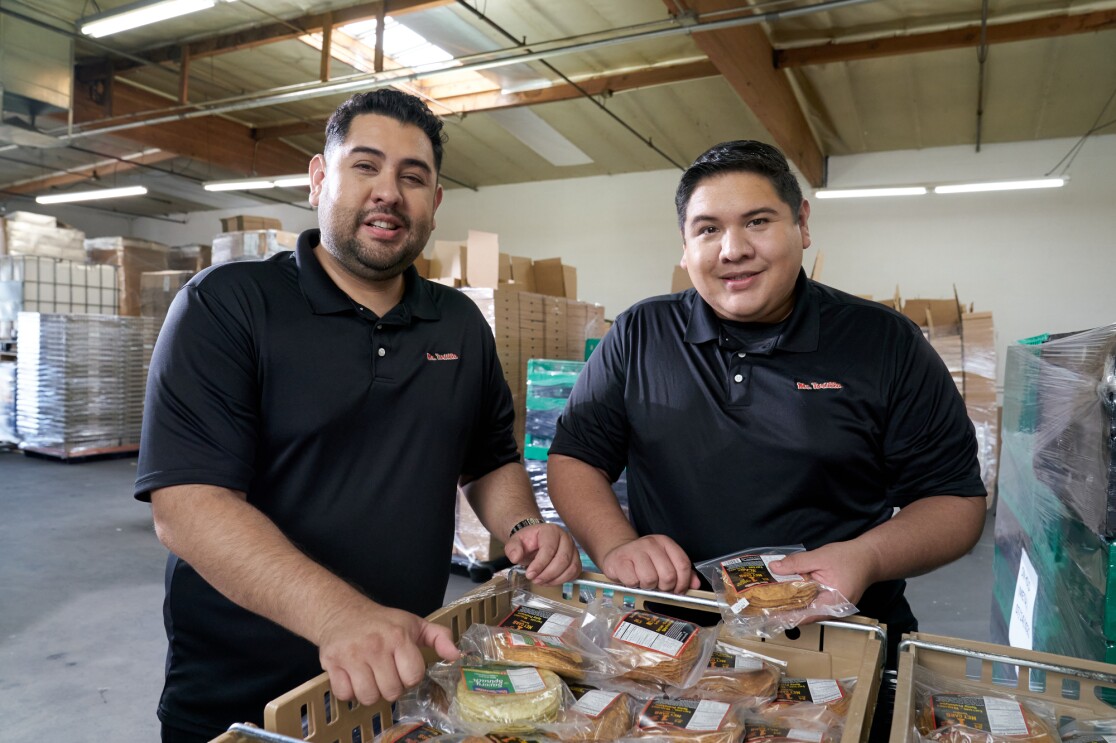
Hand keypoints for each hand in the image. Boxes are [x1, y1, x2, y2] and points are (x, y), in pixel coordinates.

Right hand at [316, 600, 459, 705]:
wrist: (342, 612)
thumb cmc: (382, 623)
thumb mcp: (414, 624)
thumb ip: (440, 637)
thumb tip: (456, 655)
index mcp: (398, 636)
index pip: (413, 676)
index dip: (410, 677)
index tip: (403, 667)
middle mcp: (375, 645)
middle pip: (391, 691)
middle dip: (391, 687)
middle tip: (385, 672)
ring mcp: (352, 655)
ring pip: (368, 697)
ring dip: (370, 692)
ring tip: (370, 677)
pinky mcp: (332, 663)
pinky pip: (345, 695)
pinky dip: (349, 692)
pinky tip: (353, 677)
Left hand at [504, 522, 581, 584]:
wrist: (535, 542)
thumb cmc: (527, 542)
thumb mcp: (515, 542)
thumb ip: (513, 548)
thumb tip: (515, 557)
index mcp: (550, 530)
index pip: (549, 548)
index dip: (540, 564)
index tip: (529, 574)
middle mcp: (565, 538)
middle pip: (562, 560)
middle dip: (547, 574)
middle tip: (535, 580)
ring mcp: (573, 549)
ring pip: (570, 568)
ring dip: (555, 579)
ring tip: (541, 581)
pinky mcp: (576, 559)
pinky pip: (574, 573)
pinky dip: (563, 580)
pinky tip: (550, 581)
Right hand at [600, 534, 699, 593]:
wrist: (617, 555)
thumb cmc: (643, 562)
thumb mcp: (664, 562)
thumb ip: (682, 572)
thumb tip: (695, 584)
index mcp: (665, 542)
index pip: (683, 564)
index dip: (683, 583)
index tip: (678, 591)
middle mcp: (651, 543)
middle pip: (668, 575)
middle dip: (664, 587)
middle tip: (658, 587)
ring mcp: (634, 550)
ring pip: (650, 580)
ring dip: (647, 587)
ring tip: (643, 581)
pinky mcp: (620, 560)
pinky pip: (633, 581)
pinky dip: (633, 586)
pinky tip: (632, 579)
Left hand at [767, 541, 877, 605]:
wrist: (870, 558)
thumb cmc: (849, 558)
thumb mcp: (820, 557)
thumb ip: (796, 563)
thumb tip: (775, 567)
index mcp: (833, 602)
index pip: (805, 616)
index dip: (784, 617)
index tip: (767, 615)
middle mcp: (833, 610)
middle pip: (804, 615)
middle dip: (783, 612)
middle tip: (761, 608)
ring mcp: (832, 608)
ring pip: (807, 611)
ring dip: (789, 606)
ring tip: (768, 602)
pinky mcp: (830, 602)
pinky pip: (812, 604)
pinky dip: (798, 600)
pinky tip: (785, 594)